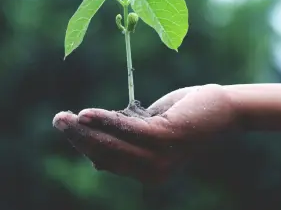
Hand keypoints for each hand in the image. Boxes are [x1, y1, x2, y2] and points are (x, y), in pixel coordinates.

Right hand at [53, 84, 236, 182]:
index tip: (68, 127)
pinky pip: (128, 130)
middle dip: (78, 138)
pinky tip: (86, 114)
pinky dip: (105, 121)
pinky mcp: (166, 138)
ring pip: (112, 145)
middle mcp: (153, 172)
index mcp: (148, 171)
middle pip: (105, 155)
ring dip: (85, 130)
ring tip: (64, 117)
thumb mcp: (151, 130)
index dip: (85, 145)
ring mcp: (160, 157)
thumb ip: (126, 141)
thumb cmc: (186, 116)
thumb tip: (95, 158)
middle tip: (57, 120)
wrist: (223, 108)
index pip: (108, 161)